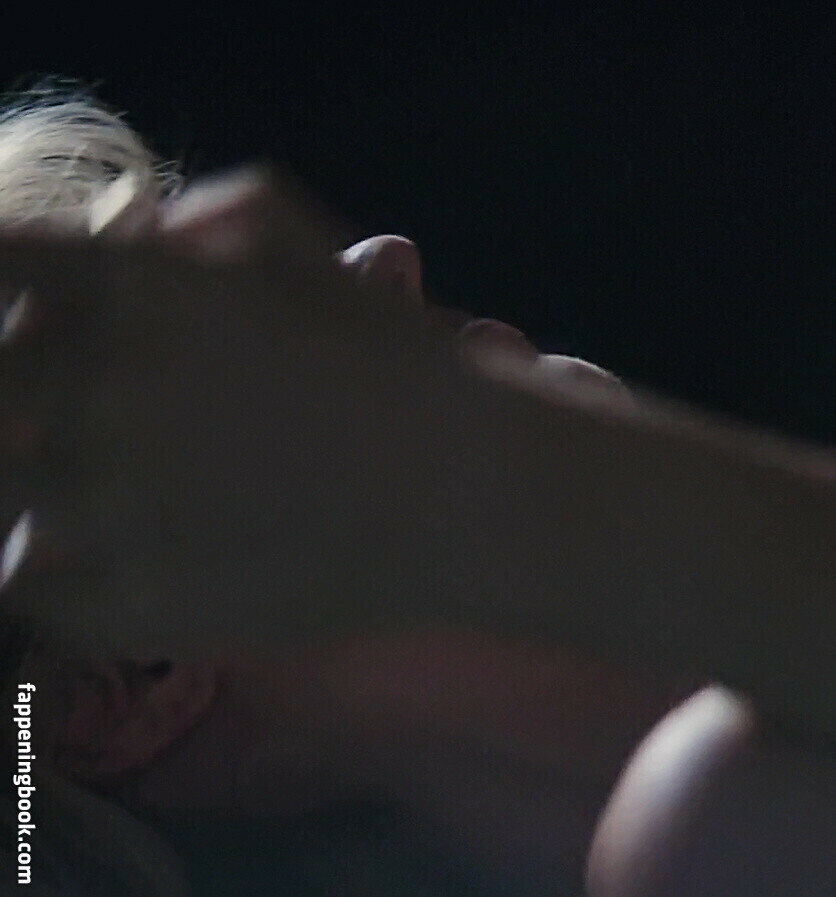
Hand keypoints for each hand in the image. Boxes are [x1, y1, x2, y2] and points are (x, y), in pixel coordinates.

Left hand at [0, 173, 526, 654]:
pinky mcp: (120, 602)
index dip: (15, 288)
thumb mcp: (301, 239)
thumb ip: (194, 215)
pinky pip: (27, 582)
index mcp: (126, 289)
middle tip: (88, 412)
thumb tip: (129, 234)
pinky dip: (55, 570)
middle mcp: (91, 390)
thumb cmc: (401, 360)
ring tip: (112, 487)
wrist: (474, 494)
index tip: (46, 315)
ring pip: (0, 488)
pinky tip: (120, 554)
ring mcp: (97, 506)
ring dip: (35, 481)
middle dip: (24, 389)